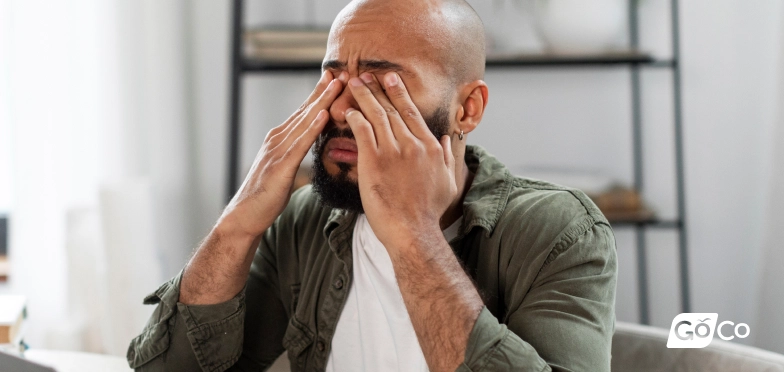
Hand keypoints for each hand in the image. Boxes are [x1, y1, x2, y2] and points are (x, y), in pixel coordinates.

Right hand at [221, 70, 346, 237]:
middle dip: (323, 91)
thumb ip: (295, 153)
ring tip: (336, 85)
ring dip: (321, 101)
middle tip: (340, 72)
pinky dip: (312, 127)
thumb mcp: (285, 168)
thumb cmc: (266, 196)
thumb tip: (310, 146)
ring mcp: (277, 150)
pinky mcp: (280, 165)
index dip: (318, 95)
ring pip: (304, 121)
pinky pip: (300, 143)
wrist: (246, 215)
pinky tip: (323, 115)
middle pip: (305, 111)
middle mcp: (277, 139)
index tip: (333, 79)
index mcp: (280, 139)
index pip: (303, 113)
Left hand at [345, 72, 456, 250]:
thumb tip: (449, 140)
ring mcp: (392, 152)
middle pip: (392, 110)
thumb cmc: (429, 212)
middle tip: (366, 74)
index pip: (412, 113)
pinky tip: (348, 110)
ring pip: (376, 116)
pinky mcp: (373, 162)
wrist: (412, 230)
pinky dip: (355, 118)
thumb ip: (449, 158)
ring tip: (353, 84)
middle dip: (378, 90)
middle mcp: (412, 144)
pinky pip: (362, 132)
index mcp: (430, 147)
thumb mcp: (448, 182)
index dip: (400, 94)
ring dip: (364, 97)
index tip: (391, 80)